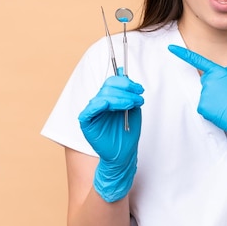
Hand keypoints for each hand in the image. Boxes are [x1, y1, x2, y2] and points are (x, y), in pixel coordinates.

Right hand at [78, 69, 143, 201]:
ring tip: (132, 104)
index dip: (126, 83)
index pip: (112, 82)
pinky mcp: (86, 122)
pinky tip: (108, 104)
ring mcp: (93, 112)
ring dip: (120, 98)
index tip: (139, 89)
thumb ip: (128, 92)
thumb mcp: (133, 109)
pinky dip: (99, 104)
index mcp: (109, 98)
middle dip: (126, 90)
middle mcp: (99, 103)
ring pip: (103, 96)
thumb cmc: (127, 133)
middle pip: (108, 87)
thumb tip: (124, 72)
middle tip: (138, 97)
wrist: (124, 154)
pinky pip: (89, 110)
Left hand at [168, 45, 226, 162]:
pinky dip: (212, 110)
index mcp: (219, 71)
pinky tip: (222, 112)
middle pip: (206, 82)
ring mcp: (204, 94)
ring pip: (206, 96)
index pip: (198, 60)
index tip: (170, 48)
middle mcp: (209, 81)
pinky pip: (205, 107)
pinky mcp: (202, 106)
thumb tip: (218, 77)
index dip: (183, 54)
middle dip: (214, 87)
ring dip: (215, 100)